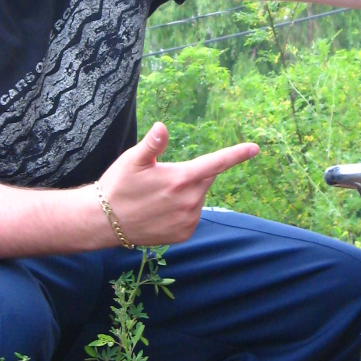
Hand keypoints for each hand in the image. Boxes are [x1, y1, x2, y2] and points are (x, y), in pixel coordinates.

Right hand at [98, 123, 258, 246]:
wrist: (105, 222)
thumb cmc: (118, 185)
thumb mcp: (132, 160)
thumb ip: (152, 144)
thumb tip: (162, 127)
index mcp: (181, 178)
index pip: (216, 163)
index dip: (237, 154)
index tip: (255, 148)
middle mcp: (190, 201)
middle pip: (205, 179)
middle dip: (191, 175)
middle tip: (163, 178)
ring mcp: (188, 219)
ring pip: (198, 197)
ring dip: (186, 193)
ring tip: (157, 196)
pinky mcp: (184, 233)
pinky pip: (191, 215)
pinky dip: (182, 209)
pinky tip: (161, 211)